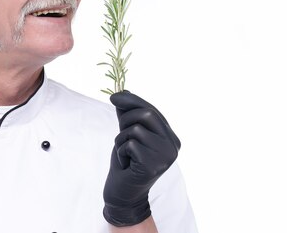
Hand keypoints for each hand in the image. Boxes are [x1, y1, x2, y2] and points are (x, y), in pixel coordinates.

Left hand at [103, 91, 180, 226]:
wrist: (123, 194)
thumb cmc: (126, 164)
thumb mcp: (128, 135)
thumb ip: (128, 116)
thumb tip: (124, 92)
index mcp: (170, 137)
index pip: (153, 110)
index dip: (132, 101)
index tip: (113, 96)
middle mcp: (173, 146)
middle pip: (147, 115)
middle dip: (125, 120)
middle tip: (120, 136)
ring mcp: (166, 157)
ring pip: (136, 129)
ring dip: (121, 140)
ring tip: (125, 154)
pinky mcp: (154, 166)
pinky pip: (130, 145)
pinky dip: (121, 152)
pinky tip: (126, 164)